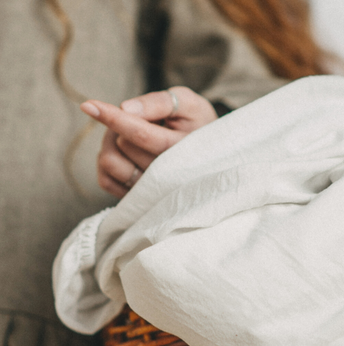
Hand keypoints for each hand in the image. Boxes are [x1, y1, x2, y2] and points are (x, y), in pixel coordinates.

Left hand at [80, 87, 217, 197]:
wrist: (209, 154)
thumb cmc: (196, 123)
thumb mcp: (188, 103)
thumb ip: (160, 102)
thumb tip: (126, 109)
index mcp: (182, 150)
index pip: (141, 133)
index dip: (113, 117)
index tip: (89, 104)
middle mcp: (167, 176)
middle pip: (122, 144)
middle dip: (121, 125)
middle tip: (137, 119)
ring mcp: (151, 192)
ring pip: (110, 163)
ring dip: (112, 143)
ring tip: (129, 135)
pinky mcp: (138, 200)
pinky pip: (105, 180)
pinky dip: (106, 162)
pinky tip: (123, 154)